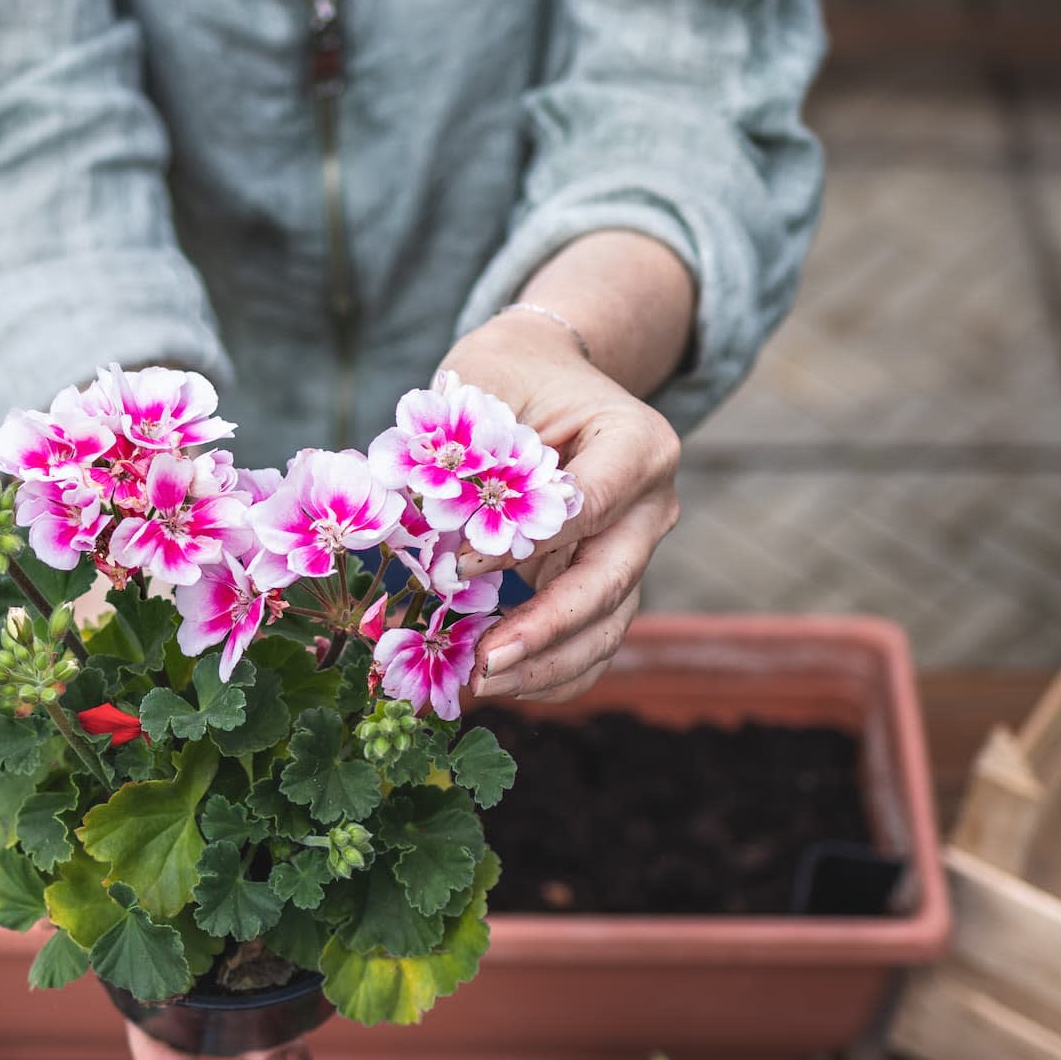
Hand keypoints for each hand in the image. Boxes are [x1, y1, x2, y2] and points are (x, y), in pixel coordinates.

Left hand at [443, 309, 681, 702]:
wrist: (549, 373)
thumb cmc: (512, 373)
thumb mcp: (483, 386)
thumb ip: (460, 452)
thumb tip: (409, 526)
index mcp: (637, 444)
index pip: (586, 507)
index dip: (524, 545)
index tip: (457, 569)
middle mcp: (651, 504)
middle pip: (608, 583)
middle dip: (545, 632)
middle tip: (483, 666)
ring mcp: (635, 548)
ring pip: (607, 626)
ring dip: (546, 665)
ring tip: (480, 685)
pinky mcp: (610, 580)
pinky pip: (593, 641)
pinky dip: (553, 672)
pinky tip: (501, 685)